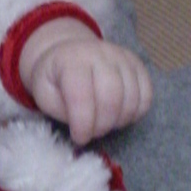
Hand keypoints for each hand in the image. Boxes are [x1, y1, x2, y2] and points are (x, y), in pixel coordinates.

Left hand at [17, 22, 152, 143]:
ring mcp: (122, 57)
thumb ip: (61, 110)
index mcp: (71, 60)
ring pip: (131, 100)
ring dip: (118, 121)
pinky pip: (146, 96)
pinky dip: (135, 113)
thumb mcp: (43, 94)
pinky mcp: (137, 64)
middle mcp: (100, 53)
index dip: (83, 125)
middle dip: (102, 126)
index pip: (82, 97)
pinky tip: (119, 115)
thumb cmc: (55, 78)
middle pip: (111, 99)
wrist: (69, 52)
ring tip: (102, 123)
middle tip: (91, 132)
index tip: (79, 138)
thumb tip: (84, 129)